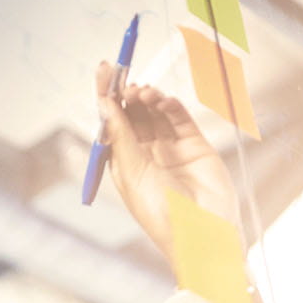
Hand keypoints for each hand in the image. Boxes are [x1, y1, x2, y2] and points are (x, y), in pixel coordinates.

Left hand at [95, 63, 237, 258]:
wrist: (200, 233)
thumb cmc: (159, 212)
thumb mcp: (132, 172)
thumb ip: (122, 136)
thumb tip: (105, 104)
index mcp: (123, 164)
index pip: (111, 123)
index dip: (106, 97)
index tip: (102, 70)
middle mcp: (145, 154)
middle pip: (133, 114)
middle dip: (127, 94)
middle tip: (125, 79)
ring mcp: (170, 149)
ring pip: (156, 113)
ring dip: (148, 99)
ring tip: (143, 92)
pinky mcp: (195, 147)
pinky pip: (180, 119)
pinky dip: (171, 106)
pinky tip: (163, 100)